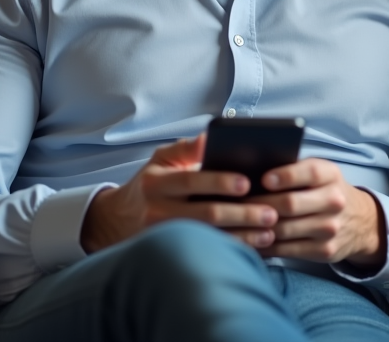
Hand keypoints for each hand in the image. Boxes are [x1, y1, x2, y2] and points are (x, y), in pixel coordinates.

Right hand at [80, 133, 278, 253]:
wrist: (118, 219)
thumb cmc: (151, 182)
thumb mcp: (162, 158)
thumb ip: (187, 148)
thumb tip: (209, 136)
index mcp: (158, 181)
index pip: (191, 180)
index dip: (219, 182)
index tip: (247, 182)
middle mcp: (158, 210)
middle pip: (205, 214)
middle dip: (241, 213)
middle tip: (270, 212)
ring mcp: (164, 236)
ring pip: (209, 237)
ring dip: (242, 236)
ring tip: (269, 232)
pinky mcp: (171, 253)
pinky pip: (206, 252)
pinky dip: (232, 249)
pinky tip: (254, 246)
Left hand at [246, 158, 386, 267]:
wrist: (361, 222)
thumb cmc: (327, 191)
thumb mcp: (321, 174)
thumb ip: (294, 170)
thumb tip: (253, 172)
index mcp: (331, 175)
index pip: (309, 173)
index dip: (285, 176)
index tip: (263, 179)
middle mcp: (334, 201)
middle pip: (291, 204)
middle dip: (260, 204)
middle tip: (236, 204)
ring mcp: (331, 228)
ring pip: (284, 229)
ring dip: (257, 227)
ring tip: (237, 223)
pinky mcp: (325, 251)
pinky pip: (287, 250)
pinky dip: (265, 246)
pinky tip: (250, 239)